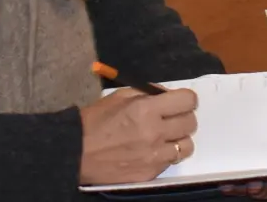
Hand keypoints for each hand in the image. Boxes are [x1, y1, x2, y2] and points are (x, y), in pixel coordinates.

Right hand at [79, 87, 199, 184]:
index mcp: (146, 109)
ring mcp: (153, 155)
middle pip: (191, 122)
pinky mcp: (149, 172)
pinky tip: (152, 150)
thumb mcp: (120, 96)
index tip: (179, 102)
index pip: (188, 100)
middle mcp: (154, 132)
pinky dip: (166, 155)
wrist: (75, 153)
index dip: (185, 99)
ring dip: (178, 139)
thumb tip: (168, 95)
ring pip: (187, 146)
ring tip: (164, 137)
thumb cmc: (95, 122)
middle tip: (170, 118)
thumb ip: (148, 93)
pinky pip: (171, 161)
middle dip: (182, 117)